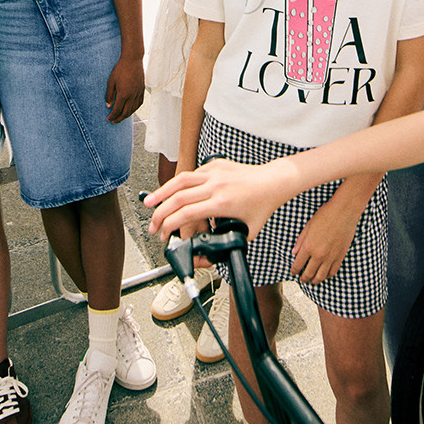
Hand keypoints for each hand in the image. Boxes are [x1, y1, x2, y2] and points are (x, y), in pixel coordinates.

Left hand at [105, 57, 144, 121]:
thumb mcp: (111, 81)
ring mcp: (138, 93)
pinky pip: (139, 103)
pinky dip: (134, 109)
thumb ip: (109, 95)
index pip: (117, 110)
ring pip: (133, 109)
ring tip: (121, 117)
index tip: (108, 119)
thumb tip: (108, 106)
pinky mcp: (142, 89)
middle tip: (113, 121)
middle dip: (119, 118)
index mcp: (124, 94)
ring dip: (127, 115)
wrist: (132, 60)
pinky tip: (131, 109)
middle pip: (126, 112)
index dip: (112, 116)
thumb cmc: (120, 69)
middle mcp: (132, 95)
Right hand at [145, 158, 281, 242]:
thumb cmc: (261, 206)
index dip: (170, 225)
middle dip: (160, 214)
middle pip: (178, 197)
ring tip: (149, 203)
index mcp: (223, 203)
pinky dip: (179, 183)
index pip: (186, 213)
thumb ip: (225, 245)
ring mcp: (215, 173)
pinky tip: (172, 192)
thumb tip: (205, 258)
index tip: (164, 235)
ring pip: (180, 180)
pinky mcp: (215, 165)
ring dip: (162, 192)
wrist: (273, 182)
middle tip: (153, 226)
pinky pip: (192, 174)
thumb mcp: (245, 233)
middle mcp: (216, 185)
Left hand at [290, 188, 362, 283]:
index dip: (294, 271)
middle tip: (301, 279)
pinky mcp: (340, 257)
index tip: (293, 272)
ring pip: (320, 276)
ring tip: (312, 280)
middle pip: (308, 274)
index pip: (298, 265)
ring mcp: (331, 257)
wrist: (344, 211)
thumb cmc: (326, 214)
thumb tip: (294, 252)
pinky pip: (332, 272)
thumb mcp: (308, 225)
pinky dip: (327, 276)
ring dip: (314, 281)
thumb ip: (300, 240)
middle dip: (303, 279)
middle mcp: (319, 254)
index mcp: (308, 246)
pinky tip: (324, 275)